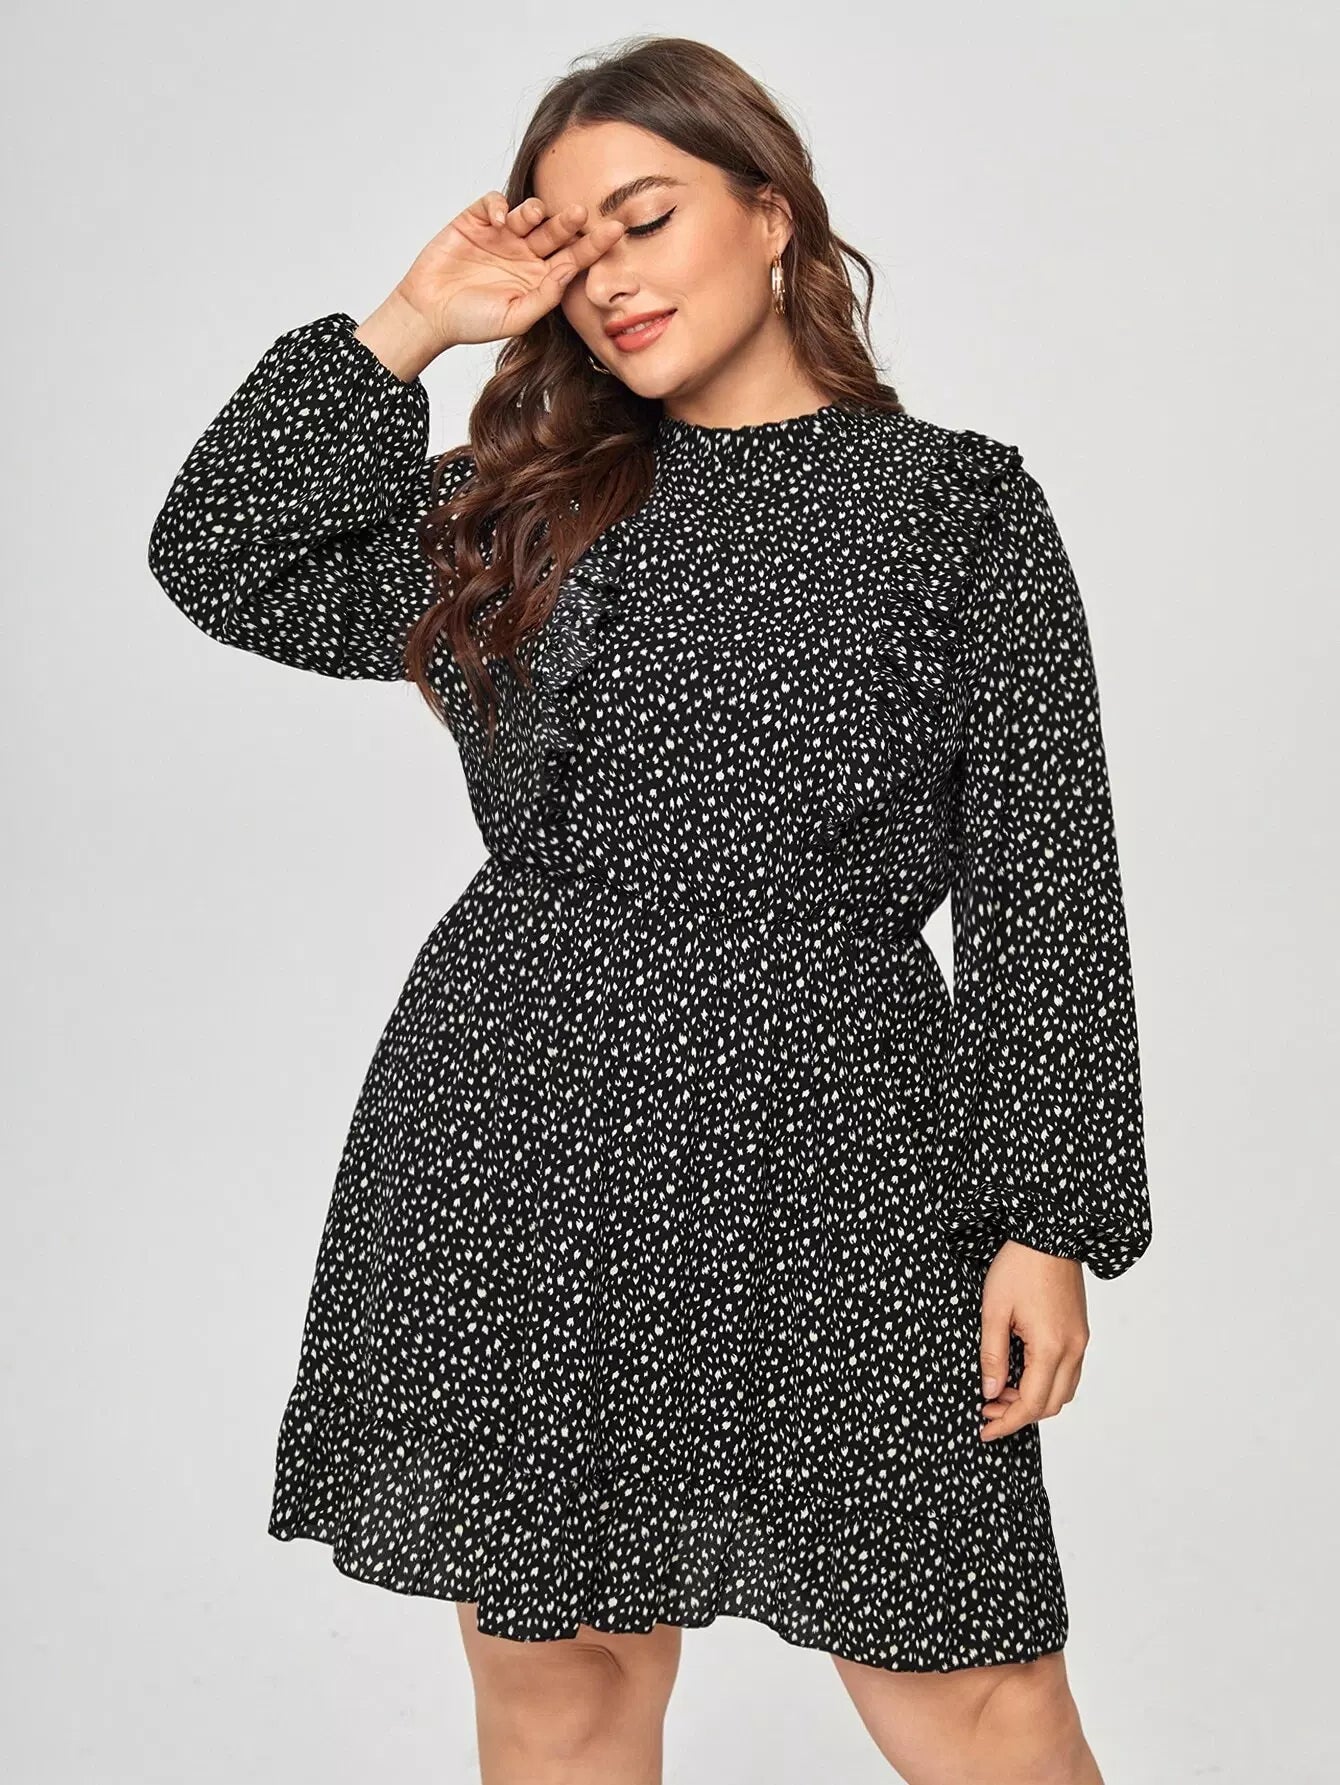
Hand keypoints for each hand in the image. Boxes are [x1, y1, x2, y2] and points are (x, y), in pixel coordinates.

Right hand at [393, 189, 626, 354]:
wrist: (429, 313)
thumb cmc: (472, 322)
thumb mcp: (515, 318)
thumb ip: (545, 296)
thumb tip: (570, 270)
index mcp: (540, 278)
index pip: (574, 257)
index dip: (595, 245)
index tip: (617, 231)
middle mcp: (525, 254)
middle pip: (556, 232)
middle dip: (569, 222)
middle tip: (582, 213)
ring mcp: (501, 236)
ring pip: (527, 213)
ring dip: (535, 211)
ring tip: (536, 215)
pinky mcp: (476, 221)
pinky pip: (494, 203)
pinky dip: (498, 206)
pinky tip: (498, 221)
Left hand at [978, 1240, 1088, 1441]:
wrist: (1050, 1233)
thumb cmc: (1019, 1265)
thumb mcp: (993, 1311)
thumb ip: (992, 1356)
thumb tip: (991, 1393)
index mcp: (1052, 1347)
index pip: (1032, 1404)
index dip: (1007, 1423)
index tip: (984, 1429)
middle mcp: (1073, 1349)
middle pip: (1052, 1404)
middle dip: (1019, 1414)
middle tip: (987, 1409)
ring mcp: (1080, 1341)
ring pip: (1063, 1390)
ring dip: (1034, 1400)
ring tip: (1000, 1392)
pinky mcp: (1080, 1332)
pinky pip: (1067, 1372)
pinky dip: (1045, 1382)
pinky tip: (1020, 1374)